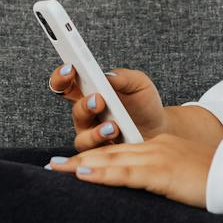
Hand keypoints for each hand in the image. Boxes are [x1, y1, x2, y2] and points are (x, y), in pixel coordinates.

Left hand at [43, 135, 218, 209]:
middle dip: (80, 159)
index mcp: (162, 148)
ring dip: (81, 165)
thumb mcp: (186, 179)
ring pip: (112, 160)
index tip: (73, 163)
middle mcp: (156, 148)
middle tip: (53, 166)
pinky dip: (101, 173)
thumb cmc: (218, 184)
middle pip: (110, 152)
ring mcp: (158, 158)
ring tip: (57, 170)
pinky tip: (82, 175)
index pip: (121, 150)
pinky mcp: (162, 172)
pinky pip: (125, 173)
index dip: (95, 155)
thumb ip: (166, 181)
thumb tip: (149, 196)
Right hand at [48, 63, 168, 151]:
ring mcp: (91, 136)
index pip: (65, 84)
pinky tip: (118, 137)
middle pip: (73, 110)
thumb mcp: (138, 83)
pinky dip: (106, 145)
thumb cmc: (144, 102)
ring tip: (113, 126)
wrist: (160, 127)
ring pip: (82, 136)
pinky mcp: (101, 154)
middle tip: (98, 100)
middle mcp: (85, 115)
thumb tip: (108, 76)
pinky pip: (96, 154)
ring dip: (95, 132)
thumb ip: (123, 77)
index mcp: (88, 92)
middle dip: (84, 105)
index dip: (61, 76)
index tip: (70, 68)